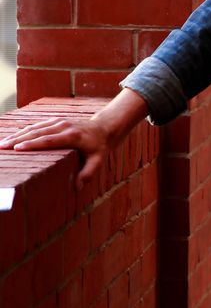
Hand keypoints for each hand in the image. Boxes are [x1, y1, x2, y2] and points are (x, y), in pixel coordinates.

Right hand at [0, 89, 147, 189]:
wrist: (103, 129)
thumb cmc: (99, 147)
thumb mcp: (99, 160)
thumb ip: (89, 172)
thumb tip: (77, 187)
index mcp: (73, 136)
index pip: (49, 140)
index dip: (33, 144)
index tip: (17, 148)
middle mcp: (64, 126)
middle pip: (37, 132)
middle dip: (18, 140)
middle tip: (2, 147)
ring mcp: (58, 122)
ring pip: (34, 128)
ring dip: (17, 135)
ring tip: (1, 144)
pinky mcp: (54, 121)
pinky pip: (36, 126)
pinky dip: (23, 131)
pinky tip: (12, 138)